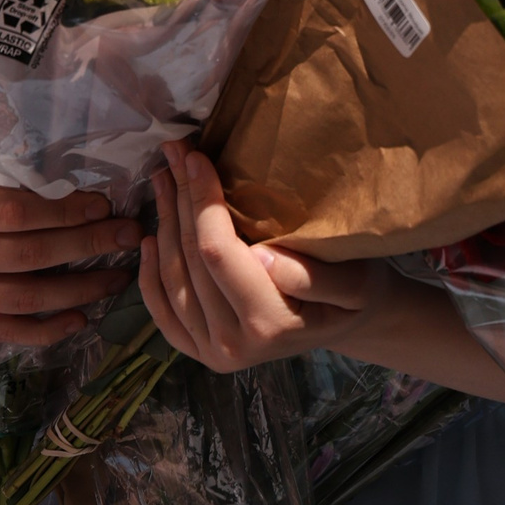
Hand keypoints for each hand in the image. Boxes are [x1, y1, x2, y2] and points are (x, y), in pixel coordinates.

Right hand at [0, 150, 141, 343]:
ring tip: (118, 276)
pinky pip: (5, 331)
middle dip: (84, 246)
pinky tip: (81, 319)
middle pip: (25, 257)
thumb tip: (63, 145)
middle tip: (127, 235)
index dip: (63, 211)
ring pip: (22, 299)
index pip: (13, 212)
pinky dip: (46, 331)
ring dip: (78, 290)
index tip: (104, 204)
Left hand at [139, 144, 370, 370]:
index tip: (197, 157)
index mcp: (269, 325)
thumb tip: (263, 257)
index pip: (218, 253)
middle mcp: (232, 345)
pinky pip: (161, 310)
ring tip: (164, 178)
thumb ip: (315, 276)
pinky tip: (148, 236)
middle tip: (175, 152)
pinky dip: (149, 273)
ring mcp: (211, 352)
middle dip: (181, 198)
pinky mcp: (199, 351)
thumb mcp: (356, 282)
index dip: (202, 201)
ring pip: (171, 277)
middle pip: (190, 260)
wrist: (346, 327)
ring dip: (163, 222)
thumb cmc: (355, 295)